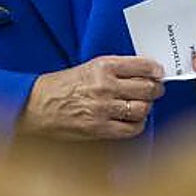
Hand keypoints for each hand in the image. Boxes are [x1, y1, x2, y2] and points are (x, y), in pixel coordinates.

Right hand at [18, 55, 163, 140]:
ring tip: (142, 105)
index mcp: (104, 66)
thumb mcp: (90, 67)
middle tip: (155, 90)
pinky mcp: (99, 128)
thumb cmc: (63, 85)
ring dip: (146, 107)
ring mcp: (103, 108)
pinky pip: (131, 129)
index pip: (143, 66)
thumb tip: (145, 73)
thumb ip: (117, 69)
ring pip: (142, 109)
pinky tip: (133, 120)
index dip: (156, 71)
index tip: (159, 73)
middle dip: (156, 89)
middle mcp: (106, 86)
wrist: (37, 105)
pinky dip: (137, 125)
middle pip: (147, 88)